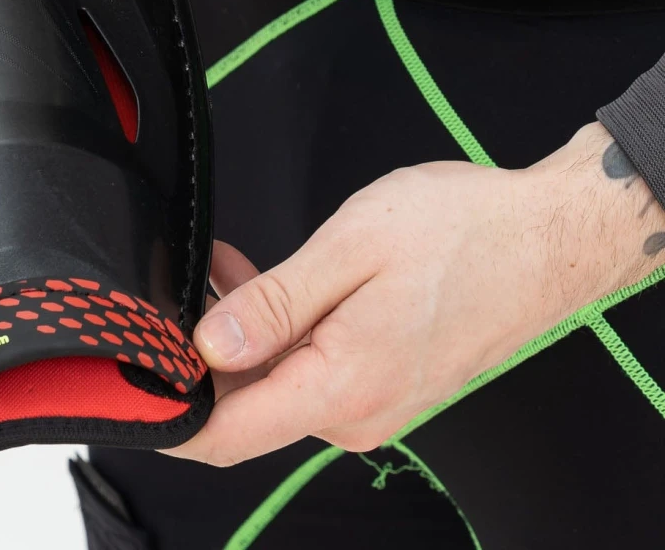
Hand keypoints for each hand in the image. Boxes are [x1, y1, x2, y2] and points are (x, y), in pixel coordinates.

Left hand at [165, 122, 664, 465]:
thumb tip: (209, 350)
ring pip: (270, 382)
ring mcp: (371, 401)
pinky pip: (303, 366)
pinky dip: (269, 328)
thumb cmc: (459, 233)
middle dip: (193, 354)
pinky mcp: (381, 379)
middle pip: (242, 407)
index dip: (166, 413)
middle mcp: (354, 413)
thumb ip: (273, 306)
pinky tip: (248, 277)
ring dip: (232, 334)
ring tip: (210, 267)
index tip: (122, 374)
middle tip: (167, 283)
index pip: (227, 435)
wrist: (547, 237)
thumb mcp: (348, 250)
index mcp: (341, 388)